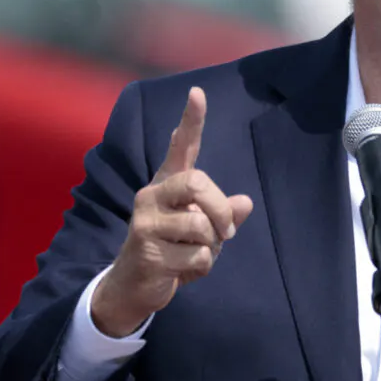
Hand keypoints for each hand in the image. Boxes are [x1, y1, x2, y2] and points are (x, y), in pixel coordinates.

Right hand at [92, 87, 253, 337]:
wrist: (134, 287)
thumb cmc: (173, 250)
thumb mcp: (202, 230)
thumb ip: (223, 213)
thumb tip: (246, 202)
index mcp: (167, 184)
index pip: (181, 147)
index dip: (192, 121)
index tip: (198, 93)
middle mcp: (151, 196)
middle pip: (197, 183)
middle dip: (220, 210)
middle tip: (225, 233)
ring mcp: (145, 223)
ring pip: (201, 226)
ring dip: (211, 247)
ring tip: (195, 254)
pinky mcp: (147, 251)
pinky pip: (197, 256)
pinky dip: (201, 267)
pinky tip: (182, 271)